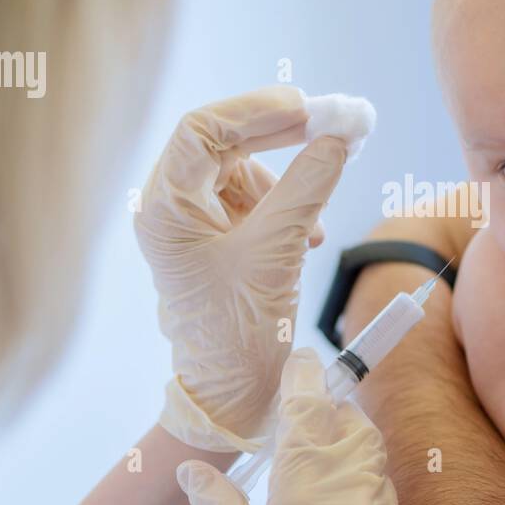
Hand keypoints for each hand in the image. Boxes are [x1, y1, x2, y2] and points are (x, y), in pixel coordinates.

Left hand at [136, 85, 372, 452]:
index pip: (202, 130)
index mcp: (165, 209)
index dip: (256, 110)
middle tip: (333, 125)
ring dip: (289, 179)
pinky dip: (287, 205)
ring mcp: (191, 224)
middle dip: (281, 135)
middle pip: (222, 142)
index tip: (309, 109)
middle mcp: (170, 209)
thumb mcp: (279, 251)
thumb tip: (339, 137)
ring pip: (242, 170)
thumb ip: (308, 187)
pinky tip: (311, 234)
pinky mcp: (215, 240)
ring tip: (318, 216)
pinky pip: (253, 200)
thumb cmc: (240, 332)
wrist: (232, 395)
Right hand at [177, 349, 438, 504]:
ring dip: (350, 462)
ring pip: (373, 468)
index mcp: (302, 496)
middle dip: (331, 419)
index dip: (304, 380)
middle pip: (352, 430)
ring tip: (315, 486)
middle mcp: (354, 500)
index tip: (302, 361)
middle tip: (304, 427)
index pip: (308, 412)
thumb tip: (191, 472)